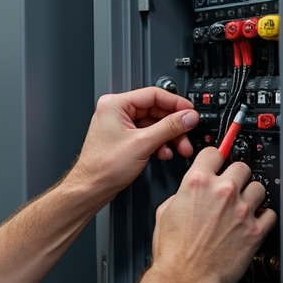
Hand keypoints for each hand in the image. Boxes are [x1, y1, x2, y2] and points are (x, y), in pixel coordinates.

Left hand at [69, 87, 198, 197]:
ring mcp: (120, 124)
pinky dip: (159, 143)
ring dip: (169, 136)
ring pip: (154, 124)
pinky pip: (148, 134)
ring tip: (179, 148)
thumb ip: (169, 127)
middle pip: (155, 110)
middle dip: (174, 125)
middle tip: (187, 134)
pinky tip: (164, 153)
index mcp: (115, 104)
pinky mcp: (124, 138)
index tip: (190, 112)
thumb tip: (188, 117)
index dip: (176, 104)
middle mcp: (116, 111)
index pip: (153, 94)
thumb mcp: (143, 143)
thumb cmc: (103, 167)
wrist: (92, 187)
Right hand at [151, 147, 277, 282]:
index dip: (215, 157)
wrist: (185, 278)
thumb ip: (181, 196)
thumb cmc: (173, 251)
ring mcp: (241, 211)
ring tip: (244, 204)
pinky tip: (255, 220)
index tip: (218, 162)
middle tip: (232, 185)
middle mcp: (222, 192)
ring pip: (259, 187)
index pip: (214, 152)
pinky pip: (271, 214)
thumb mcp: (164, 212)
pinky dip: (265, 216)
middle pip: (241, 166)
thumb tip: (190, 194)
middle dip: (236, 175)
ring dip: (252, 194)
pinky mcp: (255, 231)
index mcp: (197, 183)